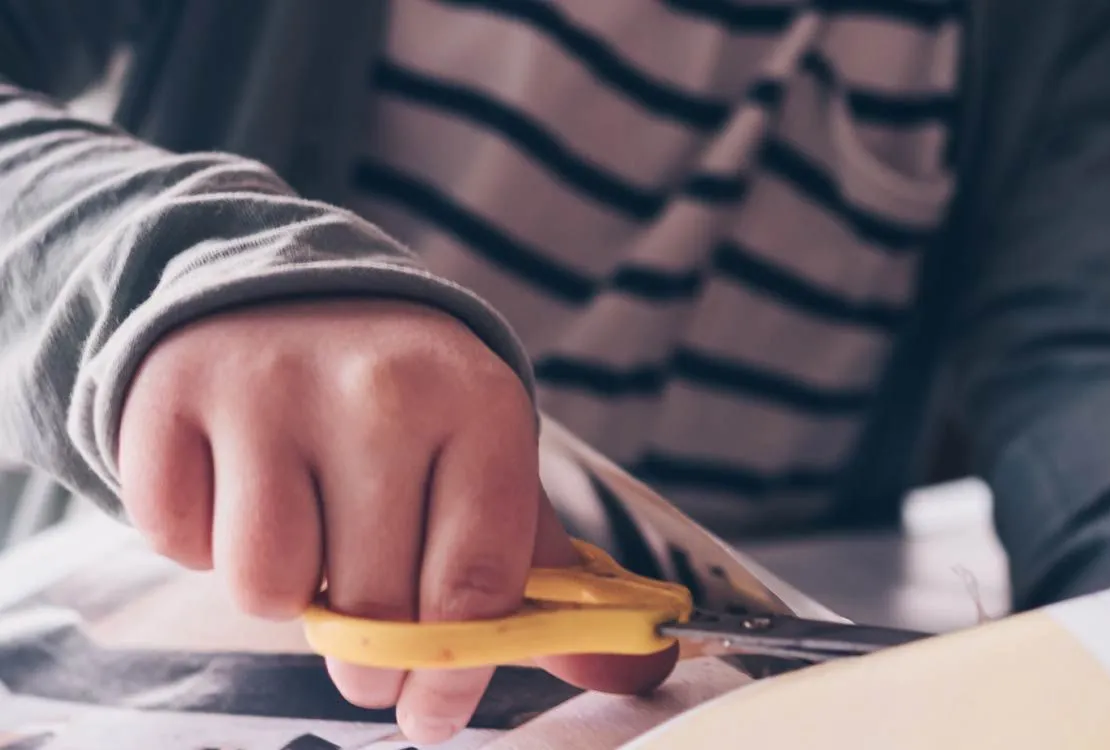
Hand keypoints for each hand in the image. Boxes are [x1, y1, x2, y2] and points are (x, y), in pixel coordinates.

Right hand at [117, 299, 677, 742]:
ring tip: (303, 533)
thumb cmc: (407, 406)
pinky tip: (235, 488)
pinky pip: (178, 542)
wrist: (296, 296)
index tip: (432, 715)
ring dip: (281, 590)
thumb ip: (547, 576)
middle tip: (363, 617)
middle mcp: (381, 389)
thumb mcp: (487, 462)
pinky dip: (200, 543)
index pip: (476, 584)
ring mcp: (272, 386)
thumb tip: (633, 677)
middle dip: (366, 653)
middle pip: (371, 607)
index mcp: (480, 406)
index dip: (454, 676)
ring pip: (265, 587)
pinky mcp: (173, 393)